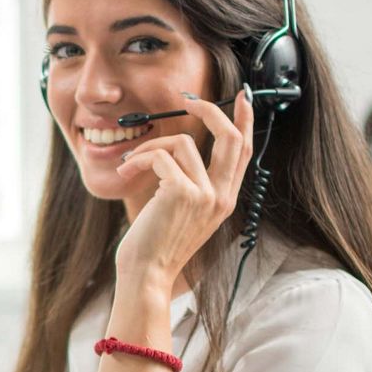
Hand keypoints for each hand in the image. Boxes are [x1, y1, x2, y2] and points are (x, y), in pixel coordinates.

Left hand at [113, 87, 253, 292]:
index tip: (243, 97)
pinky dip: (138, 159)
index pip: (244, 151)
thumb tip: (177, 149)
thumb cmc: (155, 245)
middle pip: (231, 137)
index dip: (245, 120)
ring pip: (182, 143)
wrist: (146, 274)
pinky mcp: (182, 193)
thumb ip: (189, 183)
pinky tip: (126, 173)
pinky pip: (160, 156)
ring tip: (130, 164)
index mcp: (224, 199)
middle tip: (187, 99)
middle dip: (210, 110)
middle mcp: (221, 196)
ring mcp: (205, 195)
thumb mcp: (181, 212)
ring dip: (148, 147)